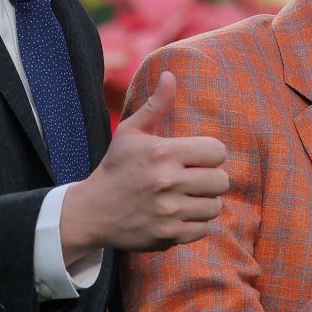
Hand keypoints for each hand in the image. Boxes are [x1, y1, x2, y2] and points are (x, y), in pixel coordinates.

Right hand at [59, 71, 230, 255]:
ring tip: (184, 198)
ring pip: (215, 206)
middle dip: (210, 179)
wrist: (90, 212)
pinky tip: (178, 215)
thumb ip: (156, 106)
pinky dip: (194, 224)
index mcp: (162, 153)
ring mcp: (169, 211)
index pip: (217, 152)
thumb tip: (171, 76)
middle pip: (221, 180)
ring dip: (203, 202)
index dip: (209, 154)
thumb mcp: (130, 133)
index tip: (195, 158)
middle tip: (192, 179)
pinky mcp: (168, 235)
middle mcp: (167, 182)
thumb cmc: (116, 168)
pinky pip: (203, 228)